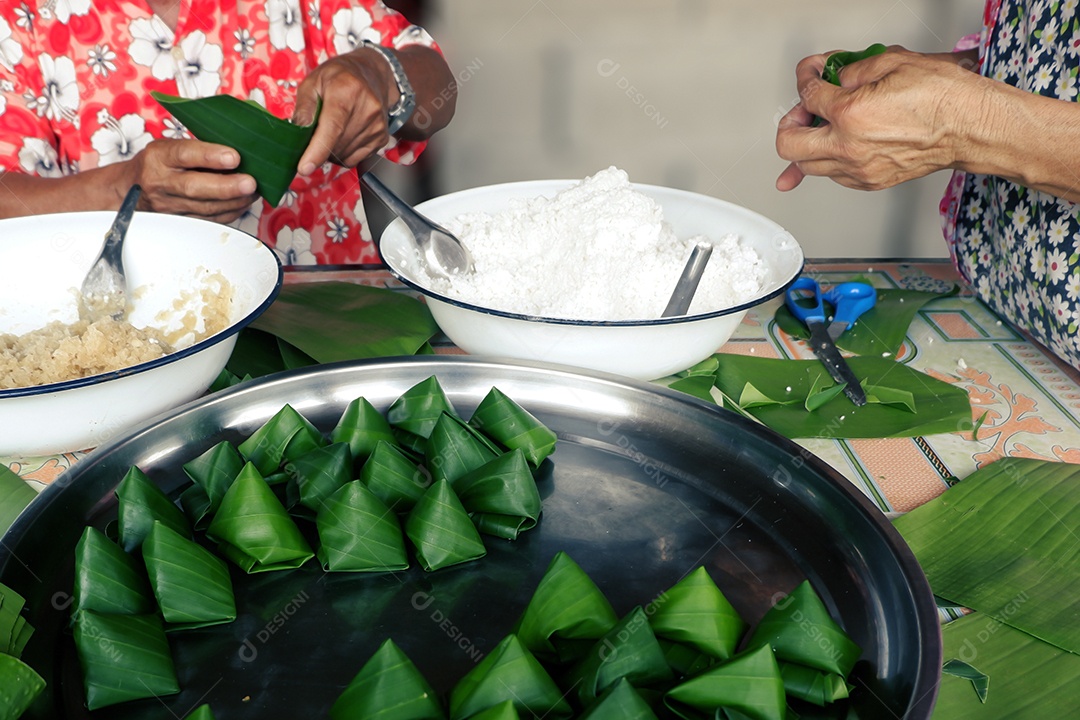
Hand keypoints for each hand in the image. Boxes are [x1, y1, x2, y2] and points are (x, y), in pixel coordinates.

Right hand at [130, 139, 258, 222]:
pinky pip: (208, 220)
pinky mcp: (178, 221)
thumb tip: (239, 151)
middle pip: (195, 187)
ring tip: (253, 193)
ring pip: (205, 208)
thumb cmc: (158, 164)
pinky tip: (242, 204)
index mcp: (159, 157)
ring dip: (234, 202)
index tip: (234, 157)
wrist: (131, 189)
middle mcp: (161, 182)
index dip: (210, 156)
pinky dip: (229, 213)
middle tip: (250, 183)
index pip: (183, 154)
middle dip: (227, 187)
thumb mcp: (169, 147)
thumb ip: (197, 149)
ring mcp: (168, 205)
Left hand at [292, 49, 393, 175]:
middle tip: (313, 133)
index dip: (317, 150)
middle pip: (336, 145)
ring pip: (344, 156)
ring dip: (330, 152)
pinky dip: (342, 154)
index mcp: (347, 91)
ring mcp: (377, 125)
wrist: (371, 74)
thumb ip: (304, 107)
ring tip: (330, 130)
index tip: (304, 168)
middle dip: (318, 148)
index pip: (333, 127)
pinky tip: (342, 136)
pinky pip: (354, 159)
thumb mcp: (313, 82)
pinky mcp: (381, 138)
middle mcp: (367, 109)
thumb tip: (297, 132)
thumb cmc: (338, 78)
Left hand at [775, 47, 982, 190]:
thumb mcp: (894, 61)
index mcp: (850, 114)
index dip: (806, 77)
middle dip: (790, 122)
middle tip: (803, 109)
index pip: (807, 94)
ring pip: (807, 165)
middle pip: (788, 144)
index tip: (811, 73)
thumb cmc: (945, 97)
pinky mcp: (870, 182)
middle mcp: (849, 147)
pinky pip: (833, 175)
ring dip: (807, 145)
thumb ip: (854, 68)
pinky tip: (837, 146)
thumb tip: (836, 75)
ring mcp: (858, 169)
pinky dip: (829, 160)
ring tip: (822, 127)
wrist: (972, 128)